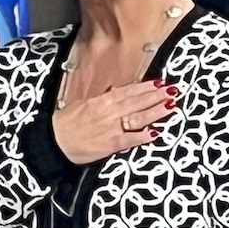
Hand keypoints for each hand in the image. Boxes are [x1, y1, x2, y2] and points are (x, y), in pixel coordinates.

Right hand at [52, 79, 177, 164]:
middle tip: (175, 90)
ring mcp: (110, 128)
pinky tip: (155, 133)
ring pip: (137, 118)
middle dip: (157, 96)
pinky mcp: (109, 144)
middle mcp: (108, 112)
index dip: (146, 87)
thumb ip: (102, 99)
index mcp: (102, 101)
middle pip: (137, 102)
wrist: (54, 141)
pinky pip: (129, 139)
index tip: (161, 82)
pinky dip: (142, 136)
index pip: (128, 91)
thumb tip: (115, 90)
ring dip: (155, 111)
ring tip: (171, 106)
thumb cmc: (67, 124)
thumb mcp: (84, 105)